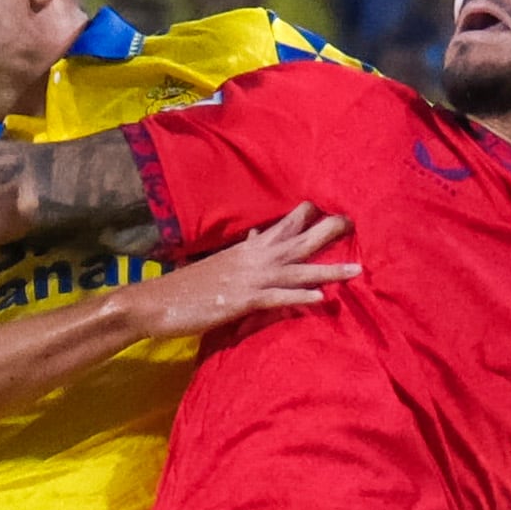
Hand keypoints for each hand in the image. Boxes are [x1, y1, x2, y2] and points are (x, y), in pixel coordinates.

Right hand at [113, 204, 355, 338]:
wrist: (154, 302)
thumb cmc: (186, 286)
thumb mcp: (219, 263)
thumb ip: (243, 250)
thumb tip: (259, 236)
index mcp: (247, 249)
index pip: (283, 225)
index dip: (307, 216)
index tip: (332, 207)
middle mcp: (253, 258)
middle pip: (298, 241)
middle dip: (327, 232)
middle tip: (354, 221)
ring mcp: (249, 279)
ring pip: (296, 271)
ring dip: (327, 270)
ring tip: (356, 270)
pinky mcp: (242, 301)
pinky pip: (277, 298)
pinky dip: (299, 298)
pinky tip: (321, 300)